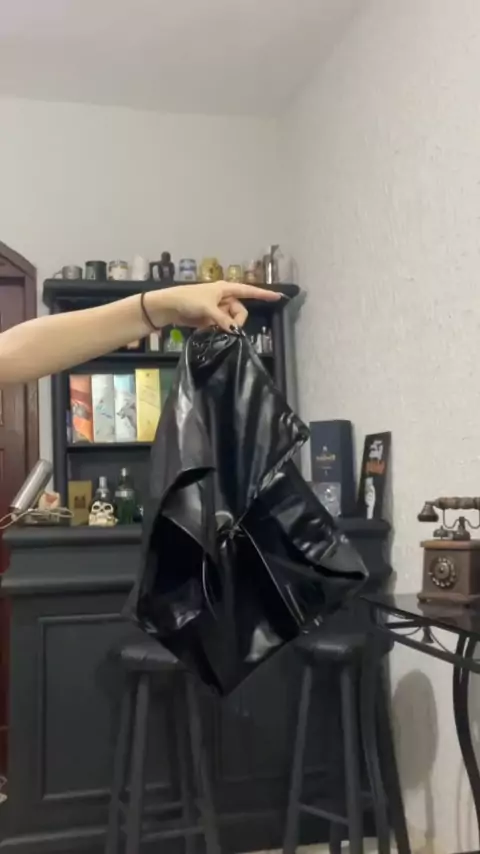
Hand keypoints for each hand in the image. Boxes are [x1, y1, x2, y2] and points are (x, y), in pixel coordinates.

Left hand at [146, 281, 281, 332]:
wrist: (168, 307)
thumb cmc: (188, 300)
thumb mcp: (208, 308)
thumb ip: (223, 320)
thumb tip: (236, 330)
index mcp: (225, 289)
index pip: (249, 291)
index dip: (263, 294)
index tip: (278, 296)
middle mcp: (224, 298)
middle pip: (240, 311)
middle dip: (237, 320)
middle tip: (227, 327)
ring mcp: (217, 309)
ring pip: (231, 320)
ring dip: (227, 326)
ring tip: (214, 328)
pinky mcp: (210, 318)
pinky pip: (222, 325)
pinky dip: (220, 329)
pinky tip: (211, 330)